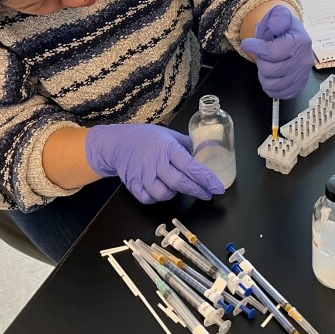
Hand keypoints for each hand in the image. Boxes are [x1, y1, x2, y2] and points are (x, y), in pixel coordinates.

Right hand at [85, 124, 224, 203]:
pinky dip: (157, 197)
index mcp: (167, 148)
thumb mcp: (168, 134)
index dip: (206, 179)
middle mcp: (155, 162)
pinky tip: (161, 189)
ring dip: (175, 192)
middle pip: (180, 183)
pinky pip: (149, 199)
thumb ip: (186, 145)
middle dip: (197, 190)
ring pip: (164, 194)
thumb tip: (205, 151)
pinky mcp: (133, 185)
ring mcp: (143, 175)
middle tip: (208, 194)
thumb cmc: (145, 137)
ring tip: (178, 185)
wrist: (116, 143)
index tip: (218, 187)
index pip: (191, 166)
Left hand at [240, 5, 313, 98]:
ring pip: (272, 85)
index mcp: (300, 41)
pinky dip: (271, 87)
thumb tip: (273, 27)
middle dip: (261, 62)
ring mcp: (302, 75)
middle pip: (270, 70)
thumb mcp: (281, 14)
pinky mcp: (300, 86)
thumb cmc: (284, 28)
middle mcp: (304, 60)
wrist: (296, 38)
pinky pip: (279, 94)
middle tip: (264, 55)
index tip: (247, 44)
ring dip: (264, 76)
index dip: (256, 48)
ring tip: (267, 66)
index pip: (273, 51)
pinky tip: (272, 77)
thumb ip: (277, 17)